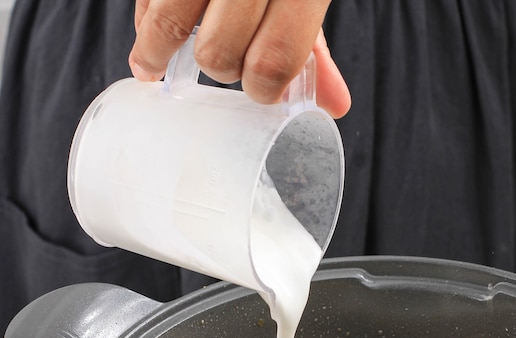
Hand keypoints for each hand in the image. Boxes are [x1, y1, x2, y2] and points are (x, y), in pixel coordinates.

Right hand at [128, 0, 350, 117]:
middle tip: (228, 61)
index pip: (273, 61)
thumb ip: (317, 46)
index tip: (261, 90)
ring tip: (154, 67)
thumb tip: (334, 104)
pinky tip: (148, 31)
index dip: (264, 89)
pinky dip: (145, 18)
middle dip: (224, 68)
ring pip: (170, 23)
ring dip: (159, 52)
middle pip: (220, 52)